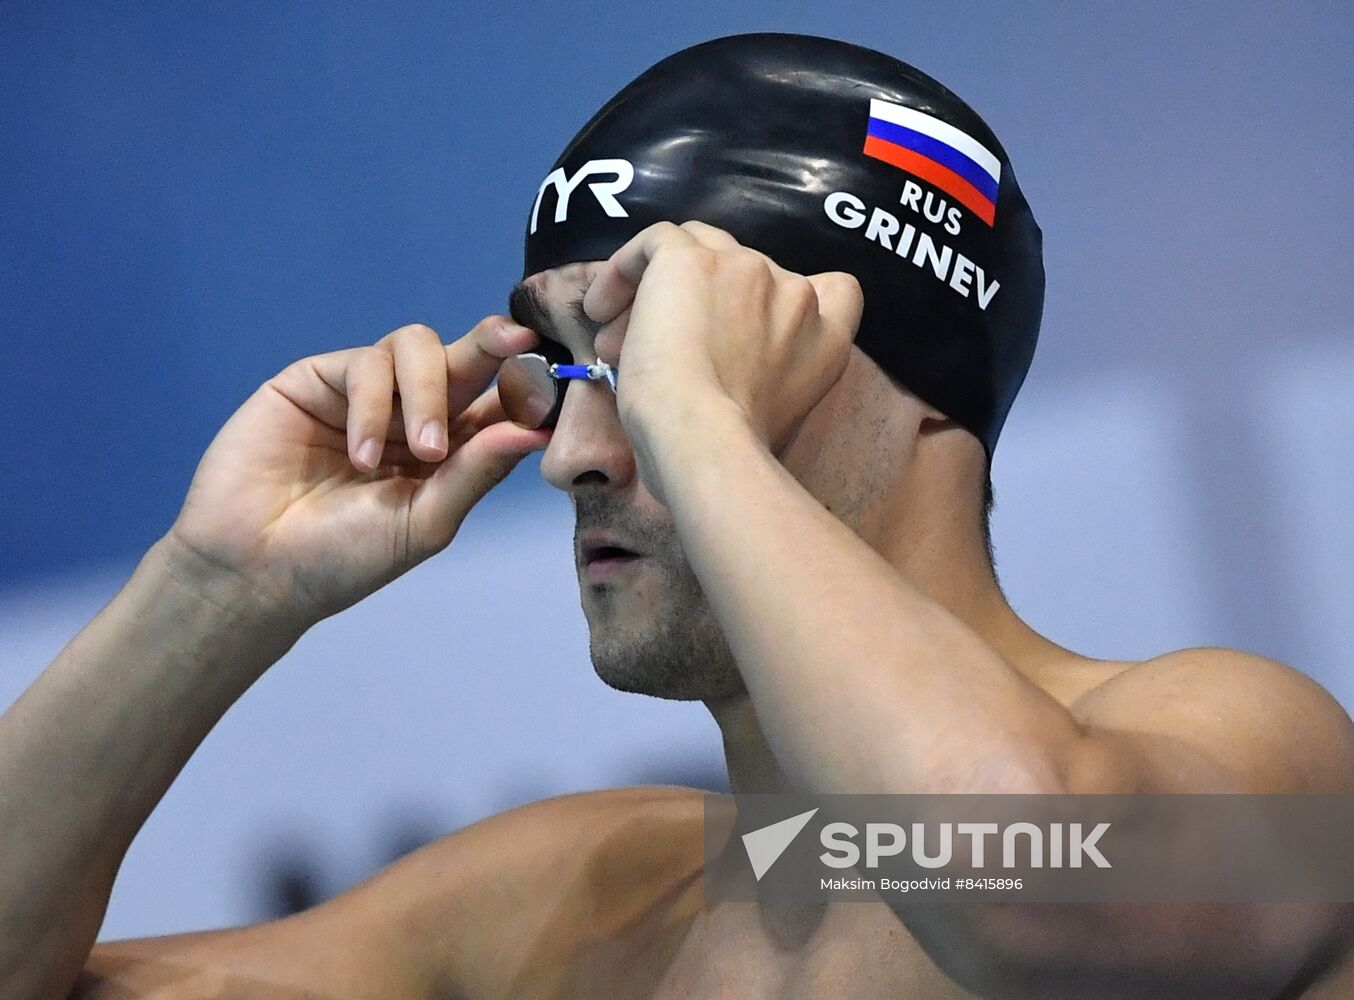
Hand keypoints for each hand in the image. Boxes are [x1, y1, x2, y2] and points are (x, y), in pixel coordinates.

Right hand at [165, 319, 550, 625]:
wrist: (256, 569)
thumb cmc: (344, 559)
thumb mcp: (426, 521)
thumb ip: (477, 472)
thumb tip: (534, 431)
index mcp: (450, 448)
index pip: (498, 400)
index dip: (524, 384)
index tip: (551, 382)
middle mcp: (412, 412)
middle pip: (464, 357)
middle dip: (493, 344)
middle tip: (516, 341)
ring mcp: (366, 393)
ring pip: (416, 347)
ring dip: (427, 393)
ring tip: (421, 451)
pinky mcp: (317, 379)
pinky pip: (364, 364)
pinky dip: (374, 406)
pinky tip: (362, 456)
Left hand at [581, 220, 863, 452]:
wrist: (703, 440)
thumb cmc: (729, 457)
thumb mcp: (774, 416)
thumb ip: (766, 379)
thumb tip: (714, 385)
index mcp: (828, 339)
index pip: (836, 290)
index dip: (788, 302)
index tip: (747, 330)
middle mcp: (796, 294)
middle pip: (746, 271)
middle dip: (702, 308)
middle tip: (659, 356)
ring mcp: (747, 268)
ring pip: (697, 249)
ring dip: (660, 292)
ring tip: (622, 338)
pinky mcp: (691, 260)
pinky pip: (654, 242)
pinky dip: (624, 270)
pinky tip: (600, 310)